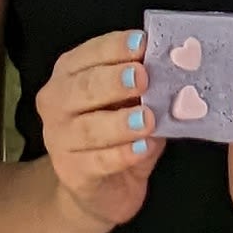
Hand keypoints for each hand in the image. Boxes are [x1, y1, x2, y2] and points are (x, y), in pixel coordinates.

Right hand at [34, 25, 161, 232]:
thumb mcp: (132, 103)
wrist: (100, 188)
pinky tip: (143, 148)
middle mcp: (57, 102)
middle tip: (143, 78)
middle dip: (114, 81)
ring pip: (89, 128)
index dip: (115, 47)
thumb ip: (146, 87)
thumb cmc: (118, 134)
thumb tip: (174, 70)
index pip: (89, 54)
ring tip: (148, 119)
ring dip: (120, 122)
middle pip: (83, 88)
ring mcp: (59, 140)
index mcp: (69, 74)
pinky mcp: (72, 173)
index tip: (143, 43)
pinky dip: (123, 154)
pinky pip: (97, 162)